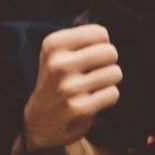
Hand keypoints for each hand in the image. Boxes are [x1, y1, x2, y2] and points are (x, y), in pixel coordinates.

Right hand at [22, 24, 121, 152]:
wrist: (40, 121)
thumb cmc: (59, 80)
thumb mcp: (59, 53)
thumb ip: (83, 38)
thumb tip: (105, 36)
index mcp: (53, 45)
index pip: (100, 33)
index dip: (101, 45)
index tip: (88, 55)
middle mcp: (58, 64)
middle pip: (110, 52)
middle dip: (108, 63)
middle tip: (92, 73)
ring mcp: (68, 87)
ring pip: (115, 73)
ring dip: (108, 81)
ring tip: (90, 87)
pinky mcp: (78, 108)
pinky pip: (113, 93)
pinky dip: (107, 97)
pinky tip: (91, 101)